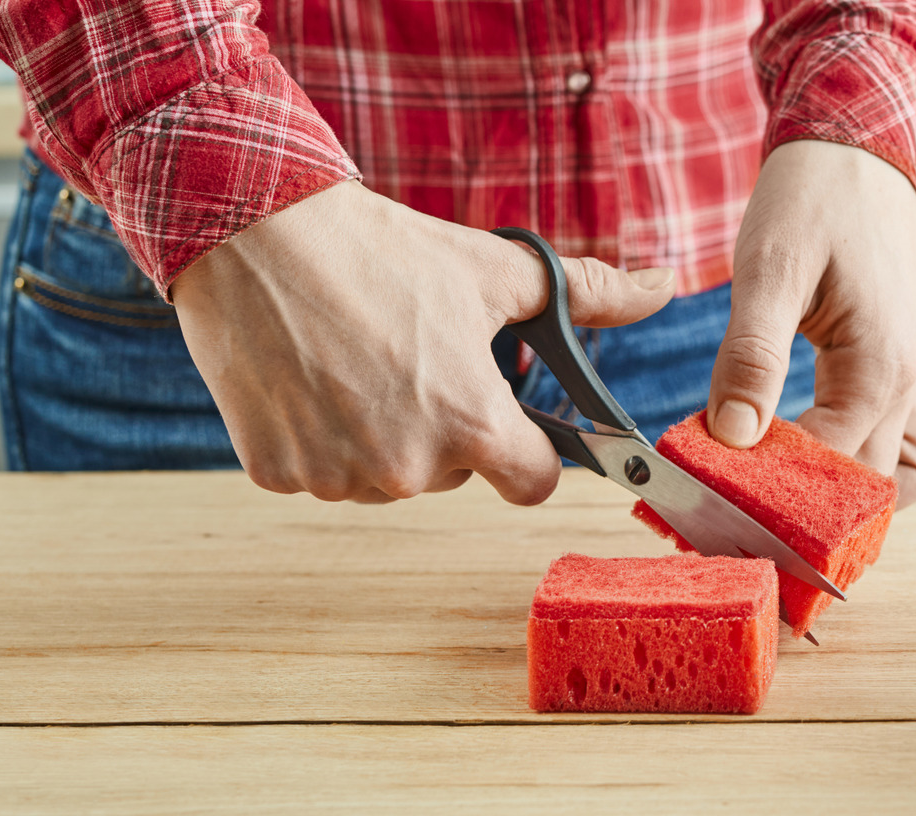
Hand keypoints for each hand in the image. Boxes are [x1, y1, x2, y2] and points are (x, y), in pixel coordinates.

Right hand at [172, 181, 674, 503]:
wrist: (253, 231)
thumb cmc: (383, 250)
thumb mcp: (496, 271)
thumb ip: (588, 293)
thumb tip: (661, 288)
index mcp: (473, 424)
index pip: (534, 483)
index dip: (531, 450)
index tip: (509, 417)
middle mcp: (408, 468)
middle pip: (456, 473)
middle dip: (447, 427)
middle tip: (413, 357)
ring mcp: (337, 476)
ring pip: (385, 476)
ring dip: (382, 434)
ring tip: (356, 359)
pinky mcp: (277, 473)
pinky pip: (321, 470)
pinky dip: (319, 435)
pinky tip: (308, 375)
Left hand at [708, 140, 915, 507]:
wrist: (856, 148)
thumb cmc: (815, 197)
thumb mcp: (771, 270)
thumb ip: (753, 356)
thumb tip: (734, 435)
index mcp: (881, 367)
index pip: (831, 467)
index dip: (771, 489)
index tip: (711, 491)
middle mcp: (905, 385)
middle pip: (865, 488)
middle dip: (802, 508)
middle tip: (729, 503)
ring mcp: (905, 381)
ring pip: (891, 475)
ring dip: (841, 495)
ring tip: (775, 490)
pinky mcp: (889, 370)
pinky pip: (891, 443)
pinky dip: (853, 462)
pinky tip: (802, 453)